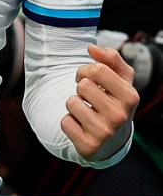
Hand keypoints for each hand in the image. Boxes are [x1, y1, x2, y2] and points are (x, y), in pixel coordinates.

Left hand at [61, 44, 137, 160]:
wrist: (112, 139)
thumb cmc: (113, 99)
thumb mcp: (120, 78)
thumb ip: (110, 57)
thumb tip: (92, 48)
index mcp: (130, 97)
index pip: (98, 69)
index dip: (86, 70)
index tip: (89, 78)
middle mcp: (120, 116)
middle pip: (83, 85)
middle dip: (80, 88)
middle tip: (89, 98)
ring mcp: (105, 133)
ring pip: (71, 103)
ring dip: (74, 105)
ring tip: (86, 112)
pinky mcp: (89, 147)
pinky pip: (65, 123)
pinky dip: (69, 122)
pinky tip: (82, 127)